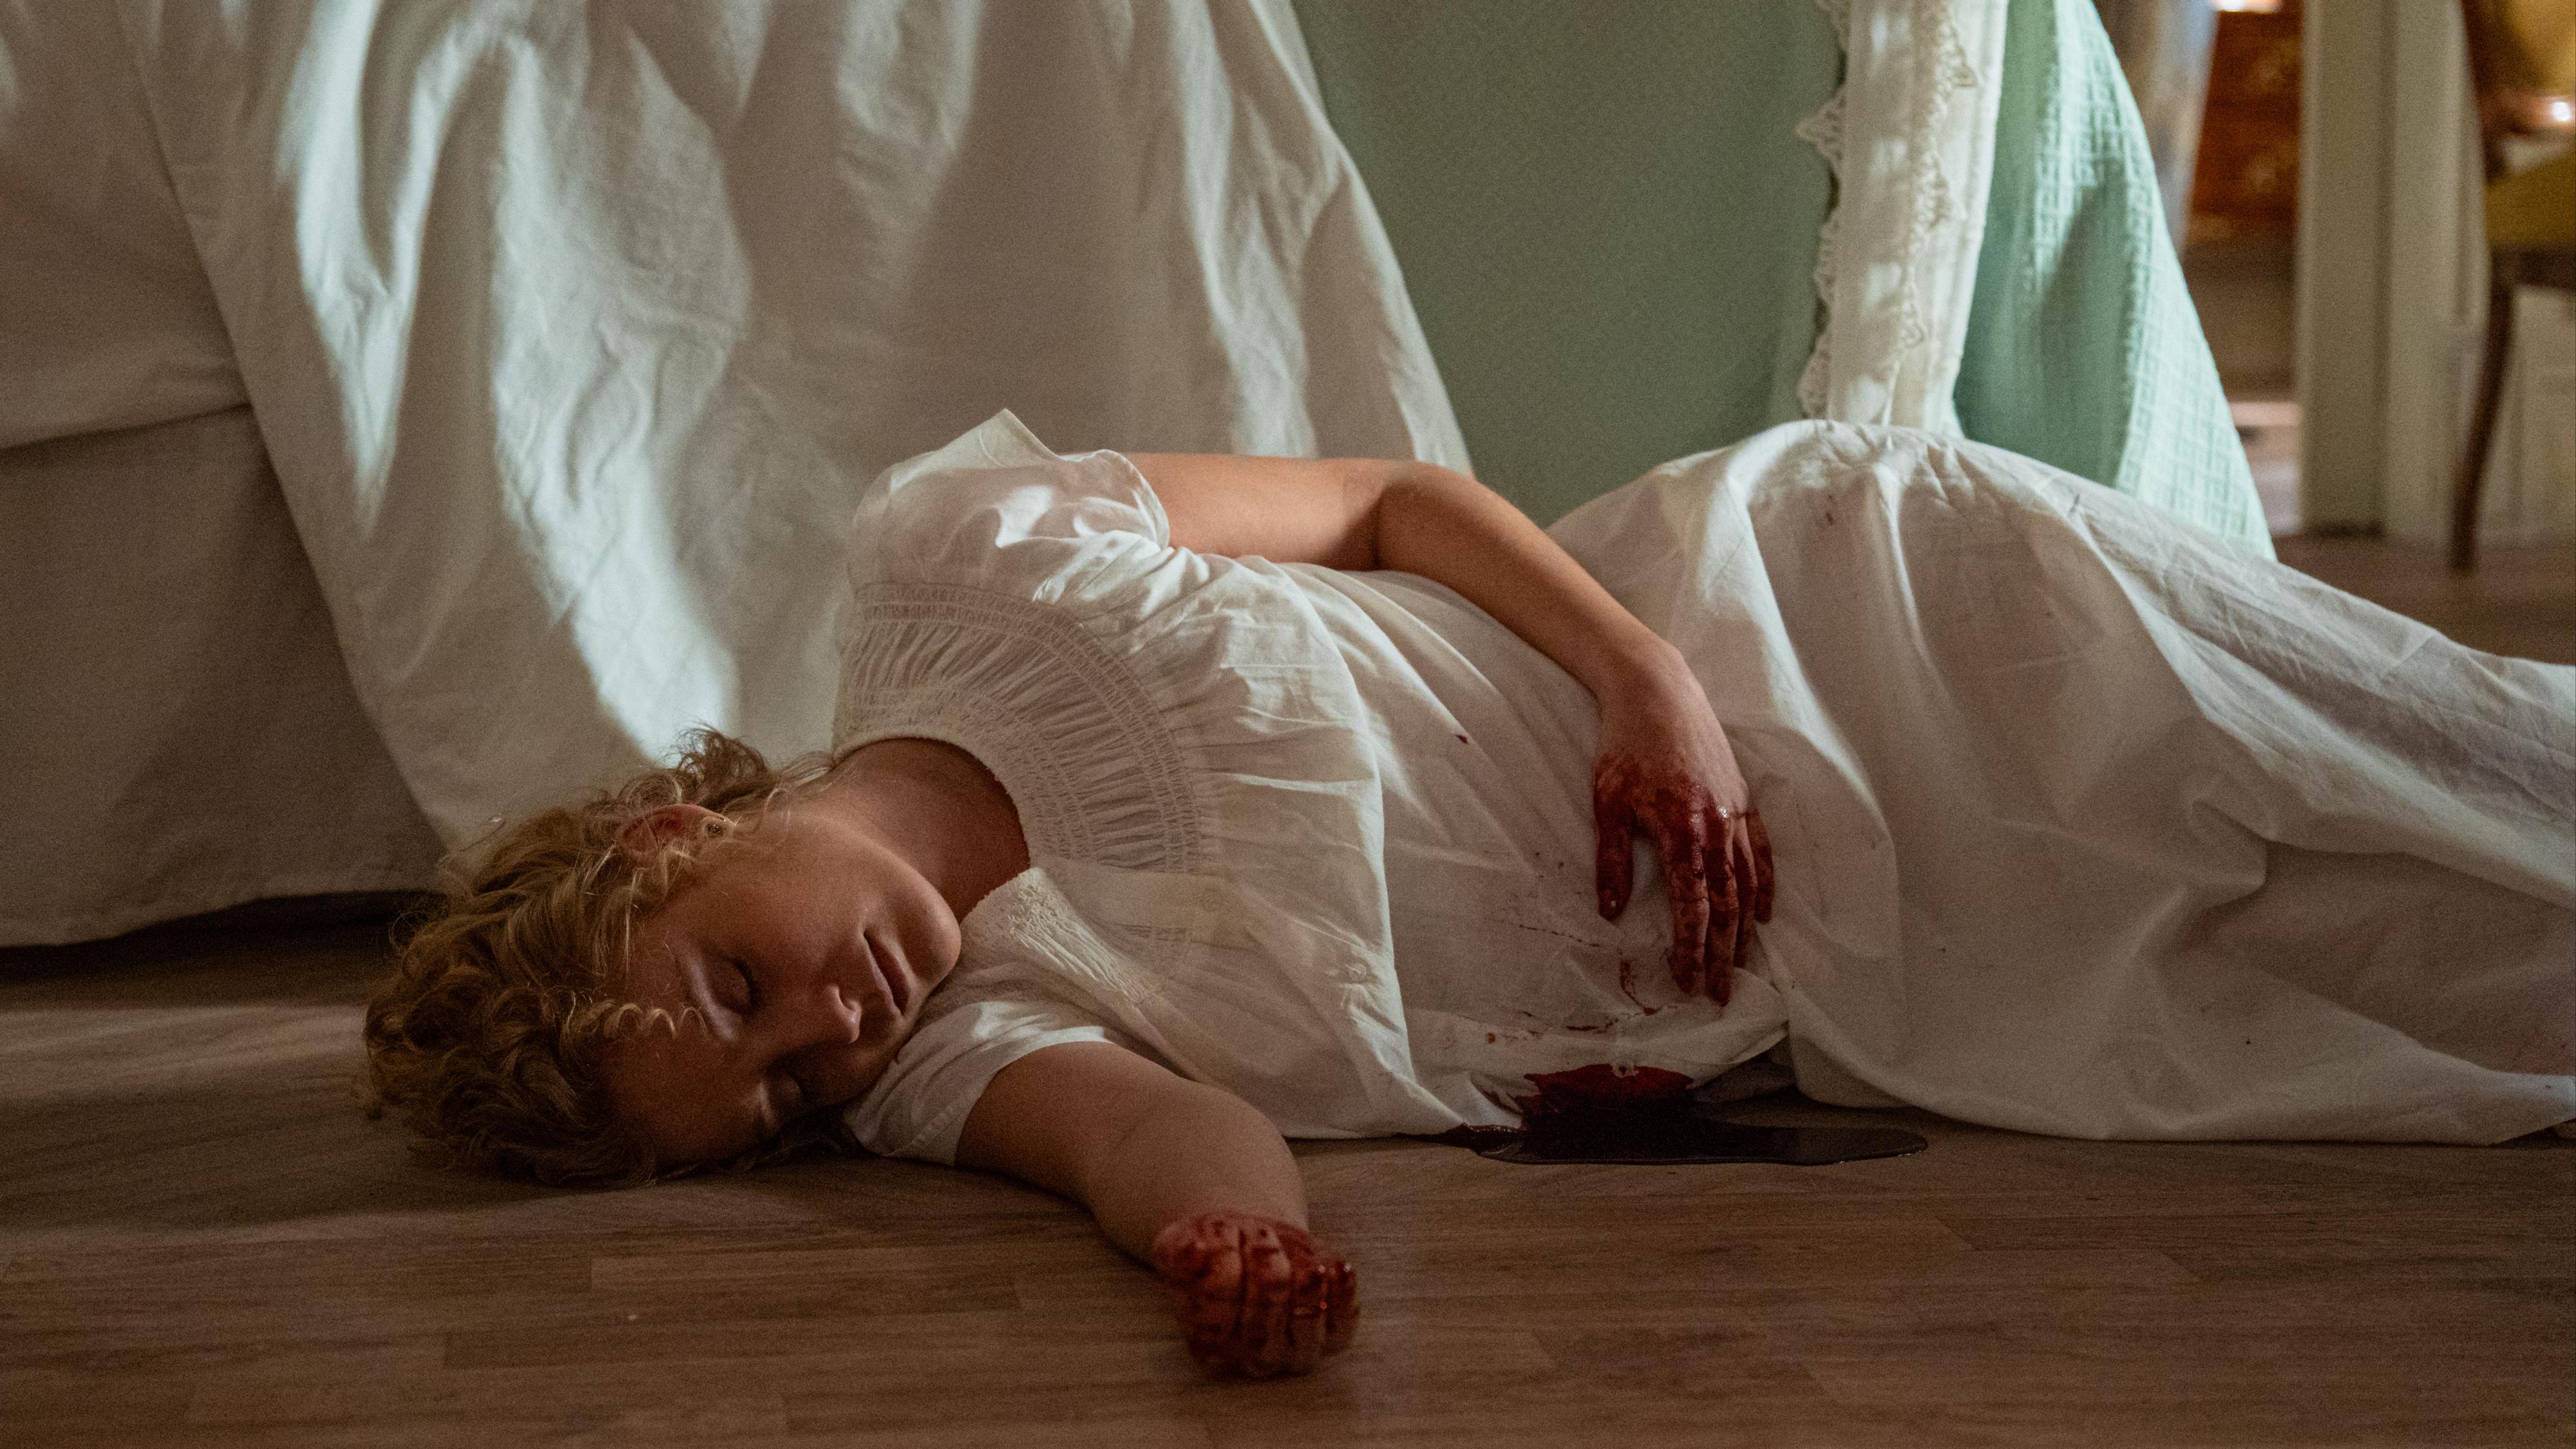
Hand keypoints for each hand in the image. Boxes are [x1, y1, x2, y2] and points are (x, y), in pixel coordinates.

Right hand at [1149, 1210, 1358, 1377]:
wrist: (1254, 1251)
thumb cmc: (1216, 1251)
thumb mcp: (1183, 1243)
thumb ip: (1178, 1250)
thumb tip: (1191, 1252)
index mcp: (1206, 1340)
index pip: (1219, 1299)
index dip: (1225, 1256)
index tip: (1226, 1227)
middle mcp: (1250, 1356)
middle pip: (1265, 1309)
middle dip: (1264, 1258)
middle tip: (1258, 1231)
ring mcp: (1293, 1351)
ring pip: (1306, 1316)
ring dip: (1301, 1273)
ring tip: (1289, 1245)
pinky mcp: (1330, 1338)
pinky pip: (1342, 1323)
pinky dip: (1342, 1291)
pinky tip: (1335, 1266)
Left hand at [1592, 658, 1774, 1000]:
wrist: (1657, 690)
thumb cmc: (1624, 744)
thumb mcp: (1607, 802)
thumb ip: (1611, 859)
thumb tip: (1611, 911)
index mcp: (1681, 833)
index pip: (1692, 907)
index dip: (1692, 950)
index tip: (1688, 983)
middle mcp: (1717, 829)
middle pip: (1727, 906)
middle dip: (1725, 955)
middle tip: (1722, 995)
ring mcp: (1735, 813)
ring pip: (1747, 884)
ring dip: (1746, 930)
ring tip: (1744, 965)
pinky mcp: (1742, 797)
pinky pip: (1760, 852)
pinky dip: (1765, 885)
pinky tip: (1764, 912)